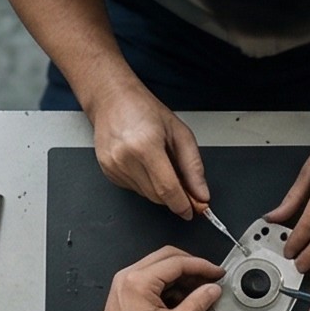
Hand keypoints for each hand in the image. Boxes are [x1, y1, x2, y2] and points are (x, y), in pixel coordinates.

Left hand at [87, 246, 223, 310]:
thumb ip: (196, 304)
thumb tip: (212, 290)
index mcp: (139, 281)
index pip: (177, 262)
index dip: (202, 266)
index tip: (217, 273)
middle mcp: (129, 275)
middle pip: (168, 256)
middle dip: (192, 265)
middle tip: (210, 277)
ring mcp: (126, 281)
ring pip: (160, 265)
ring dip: (181, 274)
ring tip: (199, 290)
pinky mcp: (126, 288)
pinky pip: (152, 276)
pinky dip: (170, 283)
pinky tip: (183, 297)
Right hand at [90, 83, 208, 220]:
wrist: (112, 100)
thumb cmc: (144, 110)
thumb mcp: (179, 133)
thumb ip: (193, 167)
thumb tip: (201, 193)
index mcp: (145, 145)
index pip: (167, 189)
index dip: (182, 205)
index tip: (192, 210)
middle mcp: (125, 158)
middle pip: (157, 196)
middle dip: (174, 196)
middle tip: (184, 184)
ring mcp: (113, 166)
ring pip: (146, 195)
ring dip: (159, 188)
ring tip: (160, 163)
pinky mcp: (108, 172)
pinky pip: (135, 189)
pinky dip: (145, 183)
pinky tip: (145, 163)